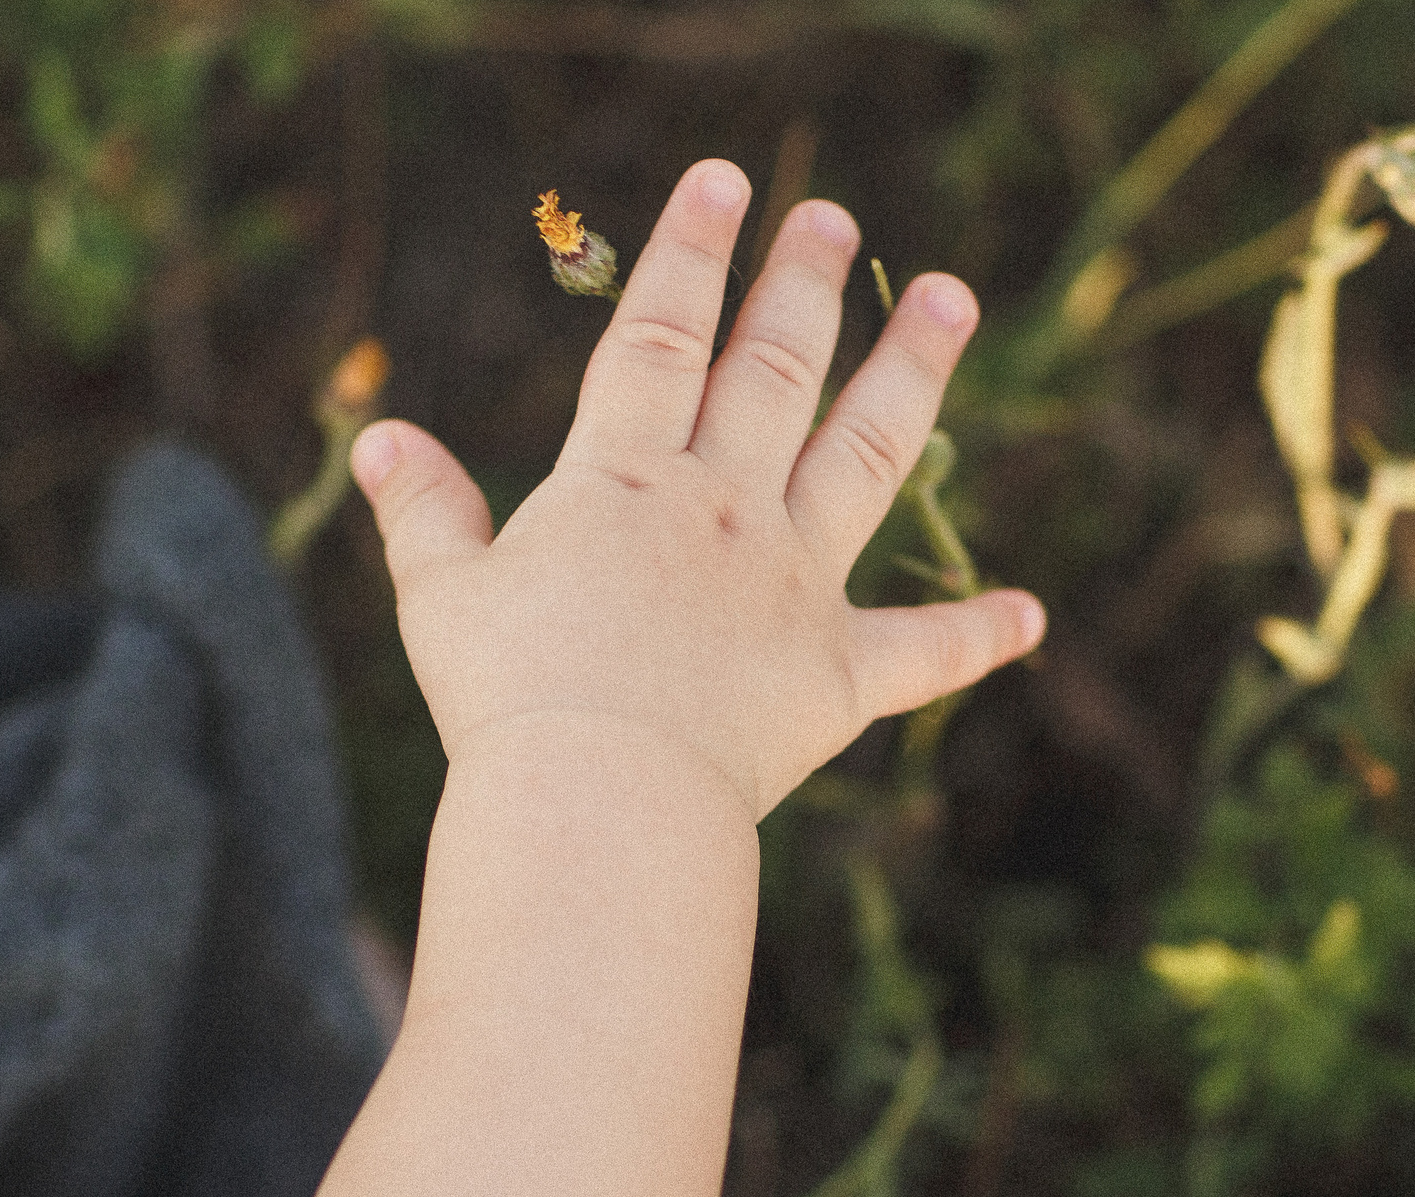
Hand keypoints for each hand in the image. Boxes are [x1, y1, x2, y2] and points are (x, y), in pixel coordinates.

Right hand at [350, 158, 1045, 820]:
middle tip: (834, 219)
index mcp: (626, 479)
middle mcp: (724, 509)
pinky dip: (978, 637)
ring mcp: (792, 584)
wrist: (602, 797)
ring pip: (866, 455)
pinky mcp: (837, 674)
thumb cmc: (508, 698)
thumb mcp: (445, 597)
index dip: (691, 253)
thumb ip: (426, 512)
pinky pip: (922, 653)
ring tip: (954, 297)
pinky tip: (1033, 615)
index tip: (725, 182)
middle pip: (775, 371)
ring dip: (914, 372)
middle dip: (805, 285)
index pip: (662, 337)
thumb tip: (381, 438)